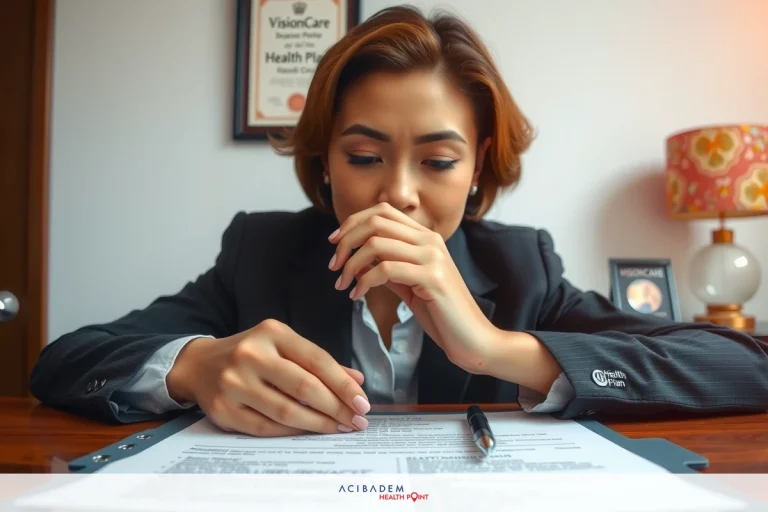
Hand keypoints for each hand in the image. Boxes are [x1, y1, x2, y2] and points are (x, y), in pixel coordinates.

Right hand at [166, 319, 370, 436]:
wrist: (199, 365)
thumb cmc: (252, 355)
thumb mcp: (283, 346)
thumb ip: (319, 362)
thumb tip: (357, 382)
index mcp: (272, 333)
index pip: (317, 360)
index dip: (343, 384)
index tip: (363, 402)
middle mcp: (251, 354)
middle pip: (304, 387)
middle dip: (337, 408)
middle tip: (357, 421)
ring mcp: (234, 383)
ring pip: (286, 411)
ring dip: (318, 424)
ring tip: (339, 429)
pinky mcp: (223, 409)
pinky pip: (266, 427)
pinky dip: (292, 433)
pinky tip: (309, 433)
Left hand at [328, 202, 499, 372]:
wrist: (473, 339)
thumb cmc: (441, 314)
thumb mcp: (409, 285)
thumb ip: (387, 268)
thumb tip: (356, 259)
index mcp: (426, 237)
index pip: (383, 211)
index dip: (353, 222)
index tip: (335, 243)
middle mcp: (430, 240)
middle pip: (375, 222)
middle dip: (346, 241)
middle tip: (334, 265)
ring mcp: (433, 257)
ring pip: (376, 244)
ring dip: (350, 264)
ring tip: (342, 284)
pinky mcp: (432, 277)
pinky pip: (385, 269)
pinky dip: (364, 282)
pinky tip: (357, 296)